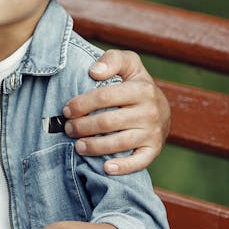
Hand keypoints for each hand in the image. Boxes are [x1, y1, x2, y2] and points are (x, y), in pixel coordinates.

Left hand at [62, 49, 169, 174]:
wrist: (162, 107)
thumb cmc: (135, 83)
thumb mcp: (128, 63)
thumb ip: (112, 60)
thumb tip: (94, 72)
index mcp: (141, 89)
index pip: (104, 97)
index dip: (81, 104)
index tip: (66, 110)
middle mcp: (149, 111)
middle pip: (108, 122)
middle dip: (82, 127)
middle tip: (68, 128)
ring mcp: (153, 132)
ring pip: (119, 143)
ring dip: (94, 147)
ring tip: (78, 146)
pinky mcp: (154, 149)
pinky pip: (139, 162)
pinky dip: (122, 167)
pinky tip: (105, 168)